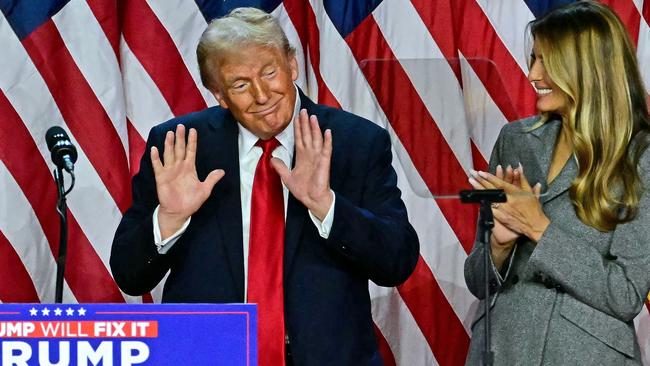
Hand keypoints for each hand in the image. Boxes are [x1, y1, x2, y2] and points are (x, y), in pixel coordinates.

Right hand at [151, 124, 223, 238]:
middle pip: (180, 149)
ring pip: (169, 154)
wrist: (178, 212)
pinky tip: (154, 148)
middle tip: (180, 126)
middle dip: (180, 138)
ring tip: (169, 133)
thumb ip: (212, 179)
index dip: (192, 141)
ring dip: (169, 144)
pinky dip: (155, 158)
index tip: (193, 130)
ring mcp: (169, 171)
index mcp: (190, 168)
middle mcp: (179, 167)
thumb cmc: (191, 201)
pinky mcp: (161, 177)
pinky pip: (158, 165)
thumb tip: (222, 171)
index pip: (191, 151)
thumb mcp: (205, 190)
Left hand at [271, 109, 332, 219]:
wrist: (312, 199)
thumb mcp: (287, 177)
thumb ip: (280, 167)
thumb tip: (272, 158)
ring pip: (316, 139)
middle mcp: (310, 154)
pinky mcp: (324, 162)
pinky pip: (326, 149)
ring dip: (314, 128)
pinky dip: (327, 141)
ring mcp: (318, 157)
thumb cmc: (303, 189)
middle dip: (305, 123)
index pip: (299, 138)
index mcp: (302, 156)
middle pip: (307, 135)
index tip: (296, 117)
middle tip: (303, 111)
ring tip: (313, 117)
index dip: (298, 128)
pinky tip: (327, 132)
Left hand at [472, 164, 548, 242]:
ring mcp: (503, 210)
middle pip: (491, 189)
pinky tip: (475, 196)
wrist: (535, 226)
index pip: (500, 183)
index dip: (490, 177)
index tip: (481, 172)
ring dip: (479, 189)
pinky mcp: (500, 217)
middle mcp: (508, 200)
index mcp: (515, 193)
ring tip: (471, 182)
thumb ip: (522, 179)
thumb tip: (519, 166)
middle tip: (472, 174)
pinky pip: (490, 209)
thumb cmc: (534, 209)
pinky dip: (483, 202)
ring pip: (488, 197)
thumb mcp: (530, 192)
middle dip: (481, 180)